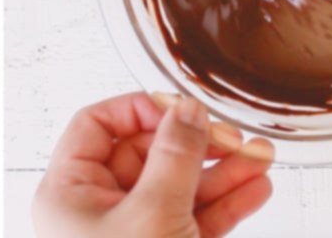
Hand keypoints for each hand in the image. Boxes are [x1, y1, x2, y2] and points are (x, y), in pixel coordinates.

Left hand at [32, 92, 272, 236]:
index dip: (141, 109)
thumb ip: (174, 157)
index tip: (184, 107)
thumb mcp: (152, 215)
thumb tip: (187, 110)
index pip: (97, 126)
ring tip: (262, 158)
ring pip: (178, 186)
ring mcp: (132, 234)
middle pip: (146, 153)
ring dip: (222, 171)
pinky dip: (226, 204)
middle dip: (196, 143)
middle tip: (235, 137)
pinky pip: (196, 218)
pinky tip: (255, 188)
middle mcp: (97, 209)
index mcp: (70, 192)